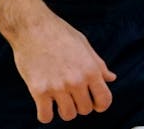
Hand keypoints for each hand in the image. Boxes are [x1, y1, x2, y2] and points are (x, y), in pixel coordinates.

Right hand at [0, 0, 116, 123]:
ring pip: (68, 115)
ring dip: (64, 109)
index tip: (93, 103)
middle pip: (85, 110)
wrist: (31, 26)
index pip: (104, 100)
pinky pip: (46, 117)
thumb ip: (98, 64)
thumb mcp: (84, 45)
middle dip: (80, 104)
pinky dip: (46, 114)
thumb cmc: (59, 33)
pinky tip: (44, 104)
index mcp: (90, 69)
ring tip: (58, 98)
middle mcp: (76, 80)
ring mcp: (57, 87)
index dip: (100, 104)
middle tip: (71, 94)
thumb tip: (111, 78)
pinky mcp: (38, 91)